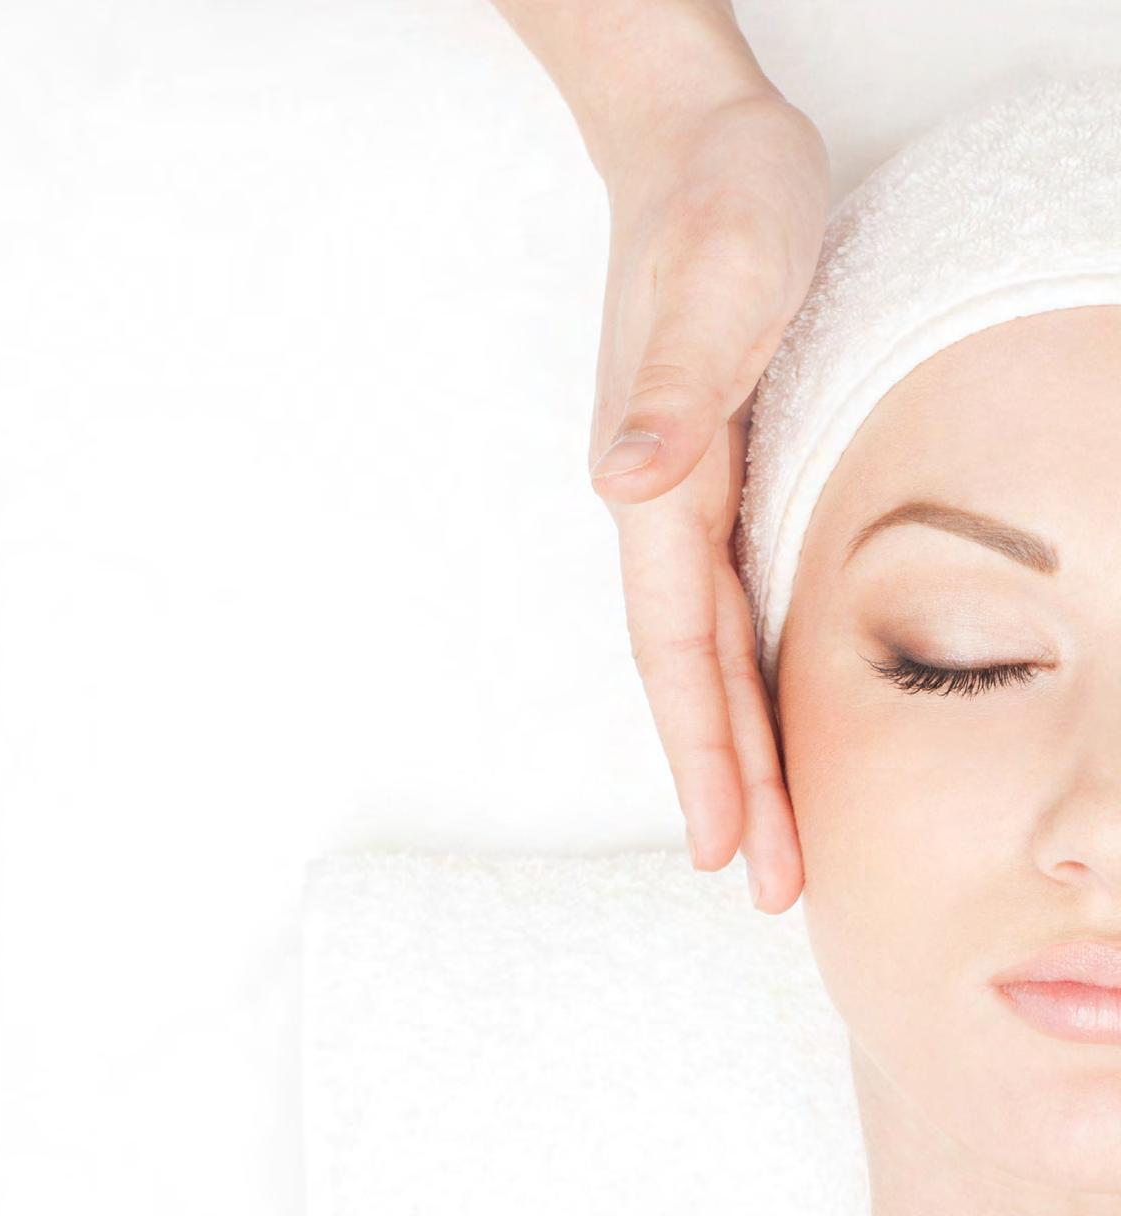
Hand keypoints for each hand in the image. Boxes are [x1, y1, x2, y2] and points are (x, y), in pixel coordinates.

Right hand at [589, 88, 828, 911]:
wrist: (700, 146)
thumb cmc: (715, 204)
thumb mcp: (712, 281)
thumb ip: (668, 389)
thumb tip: (624, 485)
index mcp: (660, 483)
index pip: (678, 648)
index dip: (702, 751)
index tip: (728, 846)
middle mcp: (664, 506)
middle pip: (696, 677)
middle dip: (730, 785)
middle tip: (770, 887)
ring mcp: (689, 498)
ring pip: (716, 654)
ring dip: (741, 748)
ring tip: (773, 838)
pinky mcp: (722, 480)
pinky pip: (736, 608)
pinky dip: (753, 679)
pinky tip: (773, 721)